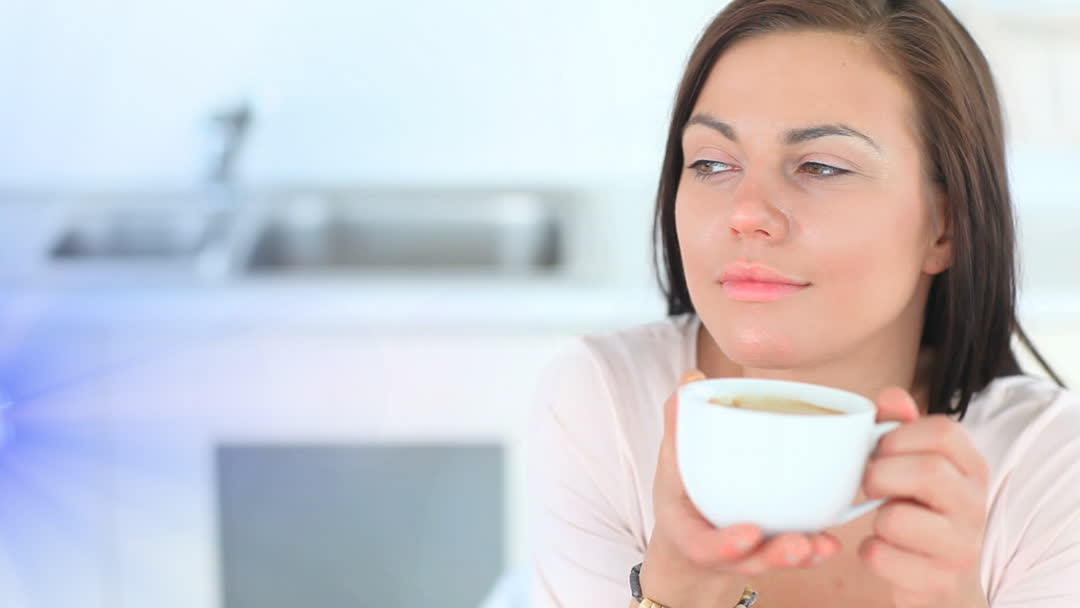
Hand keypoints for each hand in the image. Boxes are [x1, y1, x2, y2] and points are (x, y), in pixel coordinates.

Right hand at [639, 370, 842, 607]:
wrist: (690, 536)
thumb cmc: (683, 493)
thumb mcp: (671, 460)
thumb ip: (678, 422)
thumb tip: (691, 378)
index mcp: (689, 533)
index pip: (704, 546)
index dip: (726, 544)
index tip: (749, 534)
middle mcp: (721, 552)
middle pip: (749, 561)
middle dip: (775, 555)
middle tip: (799, 544)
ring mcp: (748, 556)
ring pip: (774, 561)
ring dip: (800, 555)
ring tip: (819, 544)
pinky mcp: (770, 553)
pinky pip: (793, 557)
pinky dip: (813, 552)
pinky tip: (831, 542)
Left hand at [860, 386, 990, 607]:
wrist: (942, 577)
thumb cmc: (921, 510)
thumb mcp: (915, 464)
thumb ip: (901, 427)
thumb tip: (891, 396)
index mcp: (971, 468)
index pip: (943, 431)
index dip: (898, 436)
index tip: (881, 450)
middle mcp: (975, 506)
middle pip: (926, 471)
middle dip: (880, 475)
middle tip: (870, 485)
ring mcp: (962, 547)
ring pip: (897, 519)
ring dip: (876, 517)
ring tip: (884, 519)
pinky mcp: (939, 582)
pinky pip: (881, 556)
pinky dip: (870, 552)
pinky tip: (884, 550)